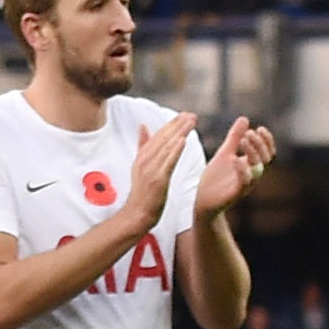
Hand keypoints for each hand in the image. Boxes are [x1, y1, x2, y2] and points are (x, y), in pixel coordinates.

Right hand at [123, 112, 195, 233]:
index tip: (185, 114)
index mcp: (142, 156)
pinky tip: (183, 141)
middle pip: (164, 138)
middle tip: (192, 115)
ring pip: (167, 147)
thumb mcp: (139, 166)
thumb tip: (142, 126)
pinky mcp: (157, 180)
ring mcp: (151, 169)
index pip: (159, 135)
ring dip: (180, 133)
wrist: (136, 214)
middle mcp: (145, 160)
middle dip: (178, 125)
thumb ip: (142, 146)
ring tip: (192, 122)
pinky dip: (175, 150)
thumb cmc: (142, 193)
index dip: (172, 123)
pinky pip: (168, 162)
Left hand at [194, 116, 278, 218]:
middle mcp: (251, 175)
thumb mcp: (225, 153)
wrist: (203, 202)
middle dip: (259, 144)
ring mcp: (245, 185)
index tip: (259, 128)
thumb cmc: (216, 179)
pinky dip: (242, 169)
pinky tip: (235, 158)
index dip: (267, 140)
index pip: (267, 151)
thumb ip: (235, 138)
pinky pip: (245, 182)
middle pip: (265, 158)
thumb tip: (245, 119)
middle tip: (249, 133)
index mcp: (251, 165)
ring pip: (258, 169)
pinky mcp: (235, 193)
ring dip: (252, 153)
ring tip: (242, 140)